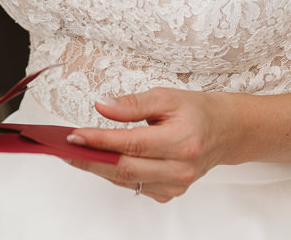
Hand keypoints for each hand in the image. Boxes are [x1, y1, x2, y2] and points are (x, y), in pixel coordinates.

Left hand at [61, 87, 226, 201]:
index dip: (100, 141)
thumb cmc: (196, 111)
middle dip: (90, 158)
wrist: (225, 132)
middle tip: (66, 147)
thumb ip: (132, 103)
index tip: (74, 135)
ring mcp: (176, 185)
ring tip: (76, 151)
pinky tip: (102, 159)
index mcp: (182, 142)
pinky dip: (115, 173)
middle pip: (125, 168)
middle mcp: (180, 169)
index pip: (131, 144)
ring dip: (99, 166)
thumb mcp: (166, 97)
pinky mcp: (170, 193)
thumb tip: (101, 105)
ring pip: (126, 180)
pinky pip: (134, 185)